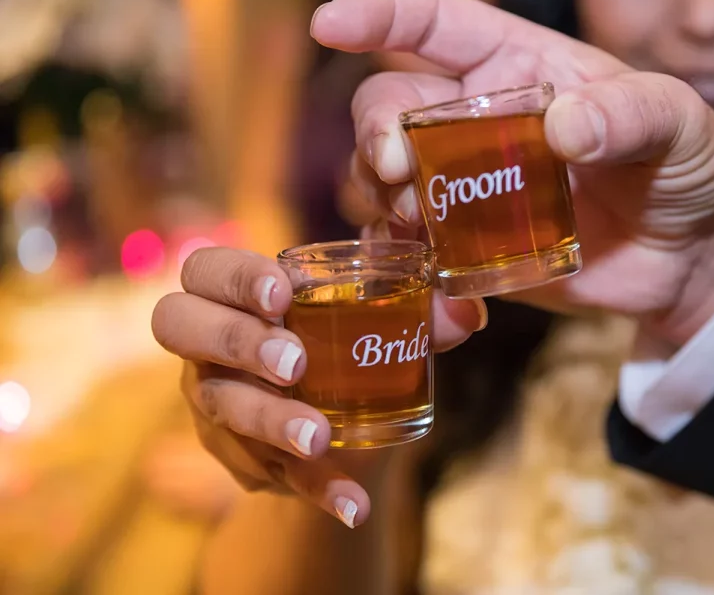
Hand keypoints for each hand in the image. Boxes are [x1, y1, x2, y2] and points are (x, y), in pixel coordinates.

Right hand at [151, 247, 483, 525]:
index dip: (233, 277)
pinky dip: (315, 489)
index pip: (206, 270)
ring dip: (272, 422)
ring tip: (318, 437)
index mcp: (236, 293)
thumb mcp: (378, 325)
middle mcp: (209, 343)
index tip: (281, 295)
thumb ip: (420, 314)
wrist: (337, 422)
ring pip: (222, 406)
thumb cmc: (347, 344)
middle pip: (181, 326)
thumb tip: (469, 315)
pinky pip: (268, 472)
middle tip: (294, 363)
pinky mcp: (238, 455)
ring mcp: (214, 400)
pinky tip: (352, 506)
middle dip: (238, 342)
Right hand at [314, 0, 713, 346]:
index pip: (435, 23)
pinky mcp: (472, 250)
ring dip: (384, 210)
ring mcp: (469, 188)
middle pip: (388, 109)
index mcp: (519, 67)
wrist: (694, 258)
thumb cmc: (688, 166)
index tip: (330, 26)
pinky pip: (415, 261)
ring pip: (385, 184)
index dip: (379, 16)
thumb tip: (565, 127)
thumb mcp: (679, 124)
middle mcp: (478, 121)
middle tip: (399, 172)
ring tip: (424, 240)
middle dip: (375, 136)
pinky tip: (458, 316)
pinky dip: (416, 287)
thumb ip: (632, 115)